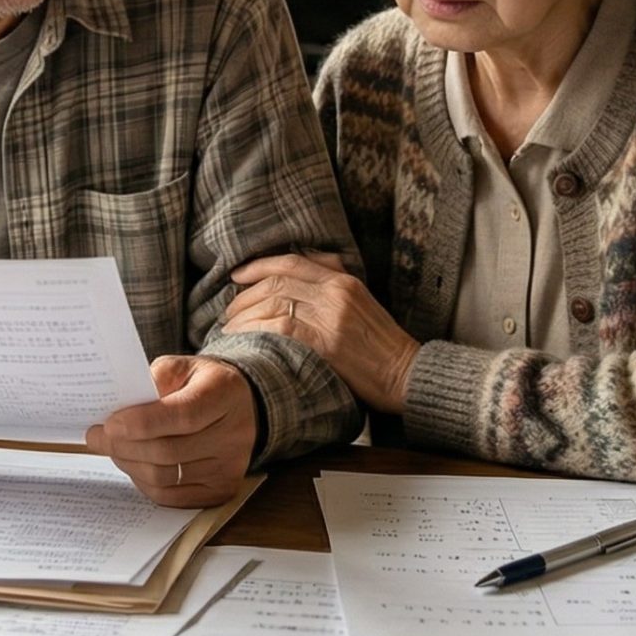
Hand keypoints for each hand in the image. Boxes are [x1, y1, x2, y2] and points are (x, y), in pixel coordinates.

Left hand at [85, 356, 257, 507]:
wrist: (240, 406)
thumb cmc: (201, 384)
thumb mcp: (181, 367)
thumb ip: (154, 380)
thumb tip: (120, 407)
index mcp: (224, 394)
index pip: (183, 416)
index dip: (142, 423)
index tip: (109, 423)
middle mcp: (234, 435)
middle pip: (169, 452)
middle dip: (123, 446)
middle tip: (96, 437)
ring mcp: (230, 467)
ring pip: (165, 478)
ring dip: (129, 464)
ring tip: (112, 448)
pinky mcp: (221, 491)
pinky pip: (171, 496)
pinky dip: (143, 482)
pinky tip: (133, 464)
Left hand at [226, 252, 420, 414]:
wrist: (407, 374)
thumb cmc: (382, 346)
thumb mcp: (362, 304)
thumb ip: (332, 288)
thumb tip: (295, 280)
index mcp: (344, 281)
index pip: (292, 261)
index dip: (258, 266)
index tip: (236, 276)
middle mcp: (335, 292)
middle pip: (276, 283)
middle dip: (244, 296)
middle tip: (228, 312)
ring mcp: (331, 317)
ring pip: (273, 304)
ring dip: (244, 317)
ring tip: (229, 330)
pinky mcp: (326, 343)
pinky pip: (279, 329)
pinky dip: (256, 333)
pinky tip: (244, 342)